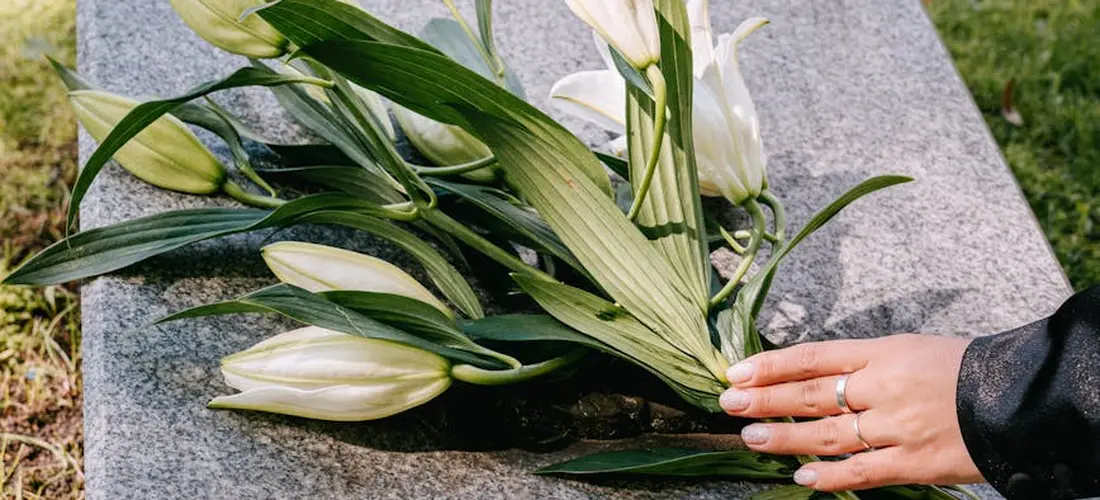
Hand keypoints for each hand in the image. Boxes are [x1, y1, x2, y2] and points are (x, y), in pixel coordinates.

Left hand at [719, 334, 984, 491]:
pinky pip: (862, 472)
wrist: (1018, 397)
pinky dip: (830, 477)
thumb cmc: (961, 369)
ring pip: (827, 435)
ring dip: (785, 438)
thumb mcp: (909, 348)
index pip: (813, 356)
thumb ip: (863, 364)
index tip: (736, 371)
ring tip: (751, 436)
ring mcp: (896, 427)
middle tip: (729, 402)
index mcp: (882, 352)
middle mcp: (883, 387)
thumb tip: (811, 376)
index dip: (771, 365)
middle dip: (765, 399)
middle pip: (811, 394)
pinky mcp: (914, 463)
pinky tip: (802, 476)